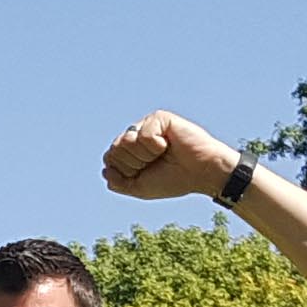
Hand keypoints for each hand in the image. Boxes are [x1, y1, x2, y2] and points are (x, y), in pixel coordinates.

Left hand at [99, 110, 241, 203]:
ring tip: (163, 153)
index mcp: (130, 151)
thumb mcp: (141, 188)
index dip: (126, 171)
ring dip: (145, 155)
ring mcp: (147, 125)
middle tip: (156, 163)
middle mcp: (136, 135)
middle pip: (114, 150)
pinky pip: (144, 135)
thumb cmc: (175, 180)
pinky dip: (156, 146)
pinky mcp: (159, 118)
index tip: (146, 173)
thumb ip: (120, 183)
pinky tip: (170, 144)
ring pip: (126, 142)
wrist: (202, 174)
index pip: (109, 159)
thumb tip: (105, 171)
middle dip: (134, 164)